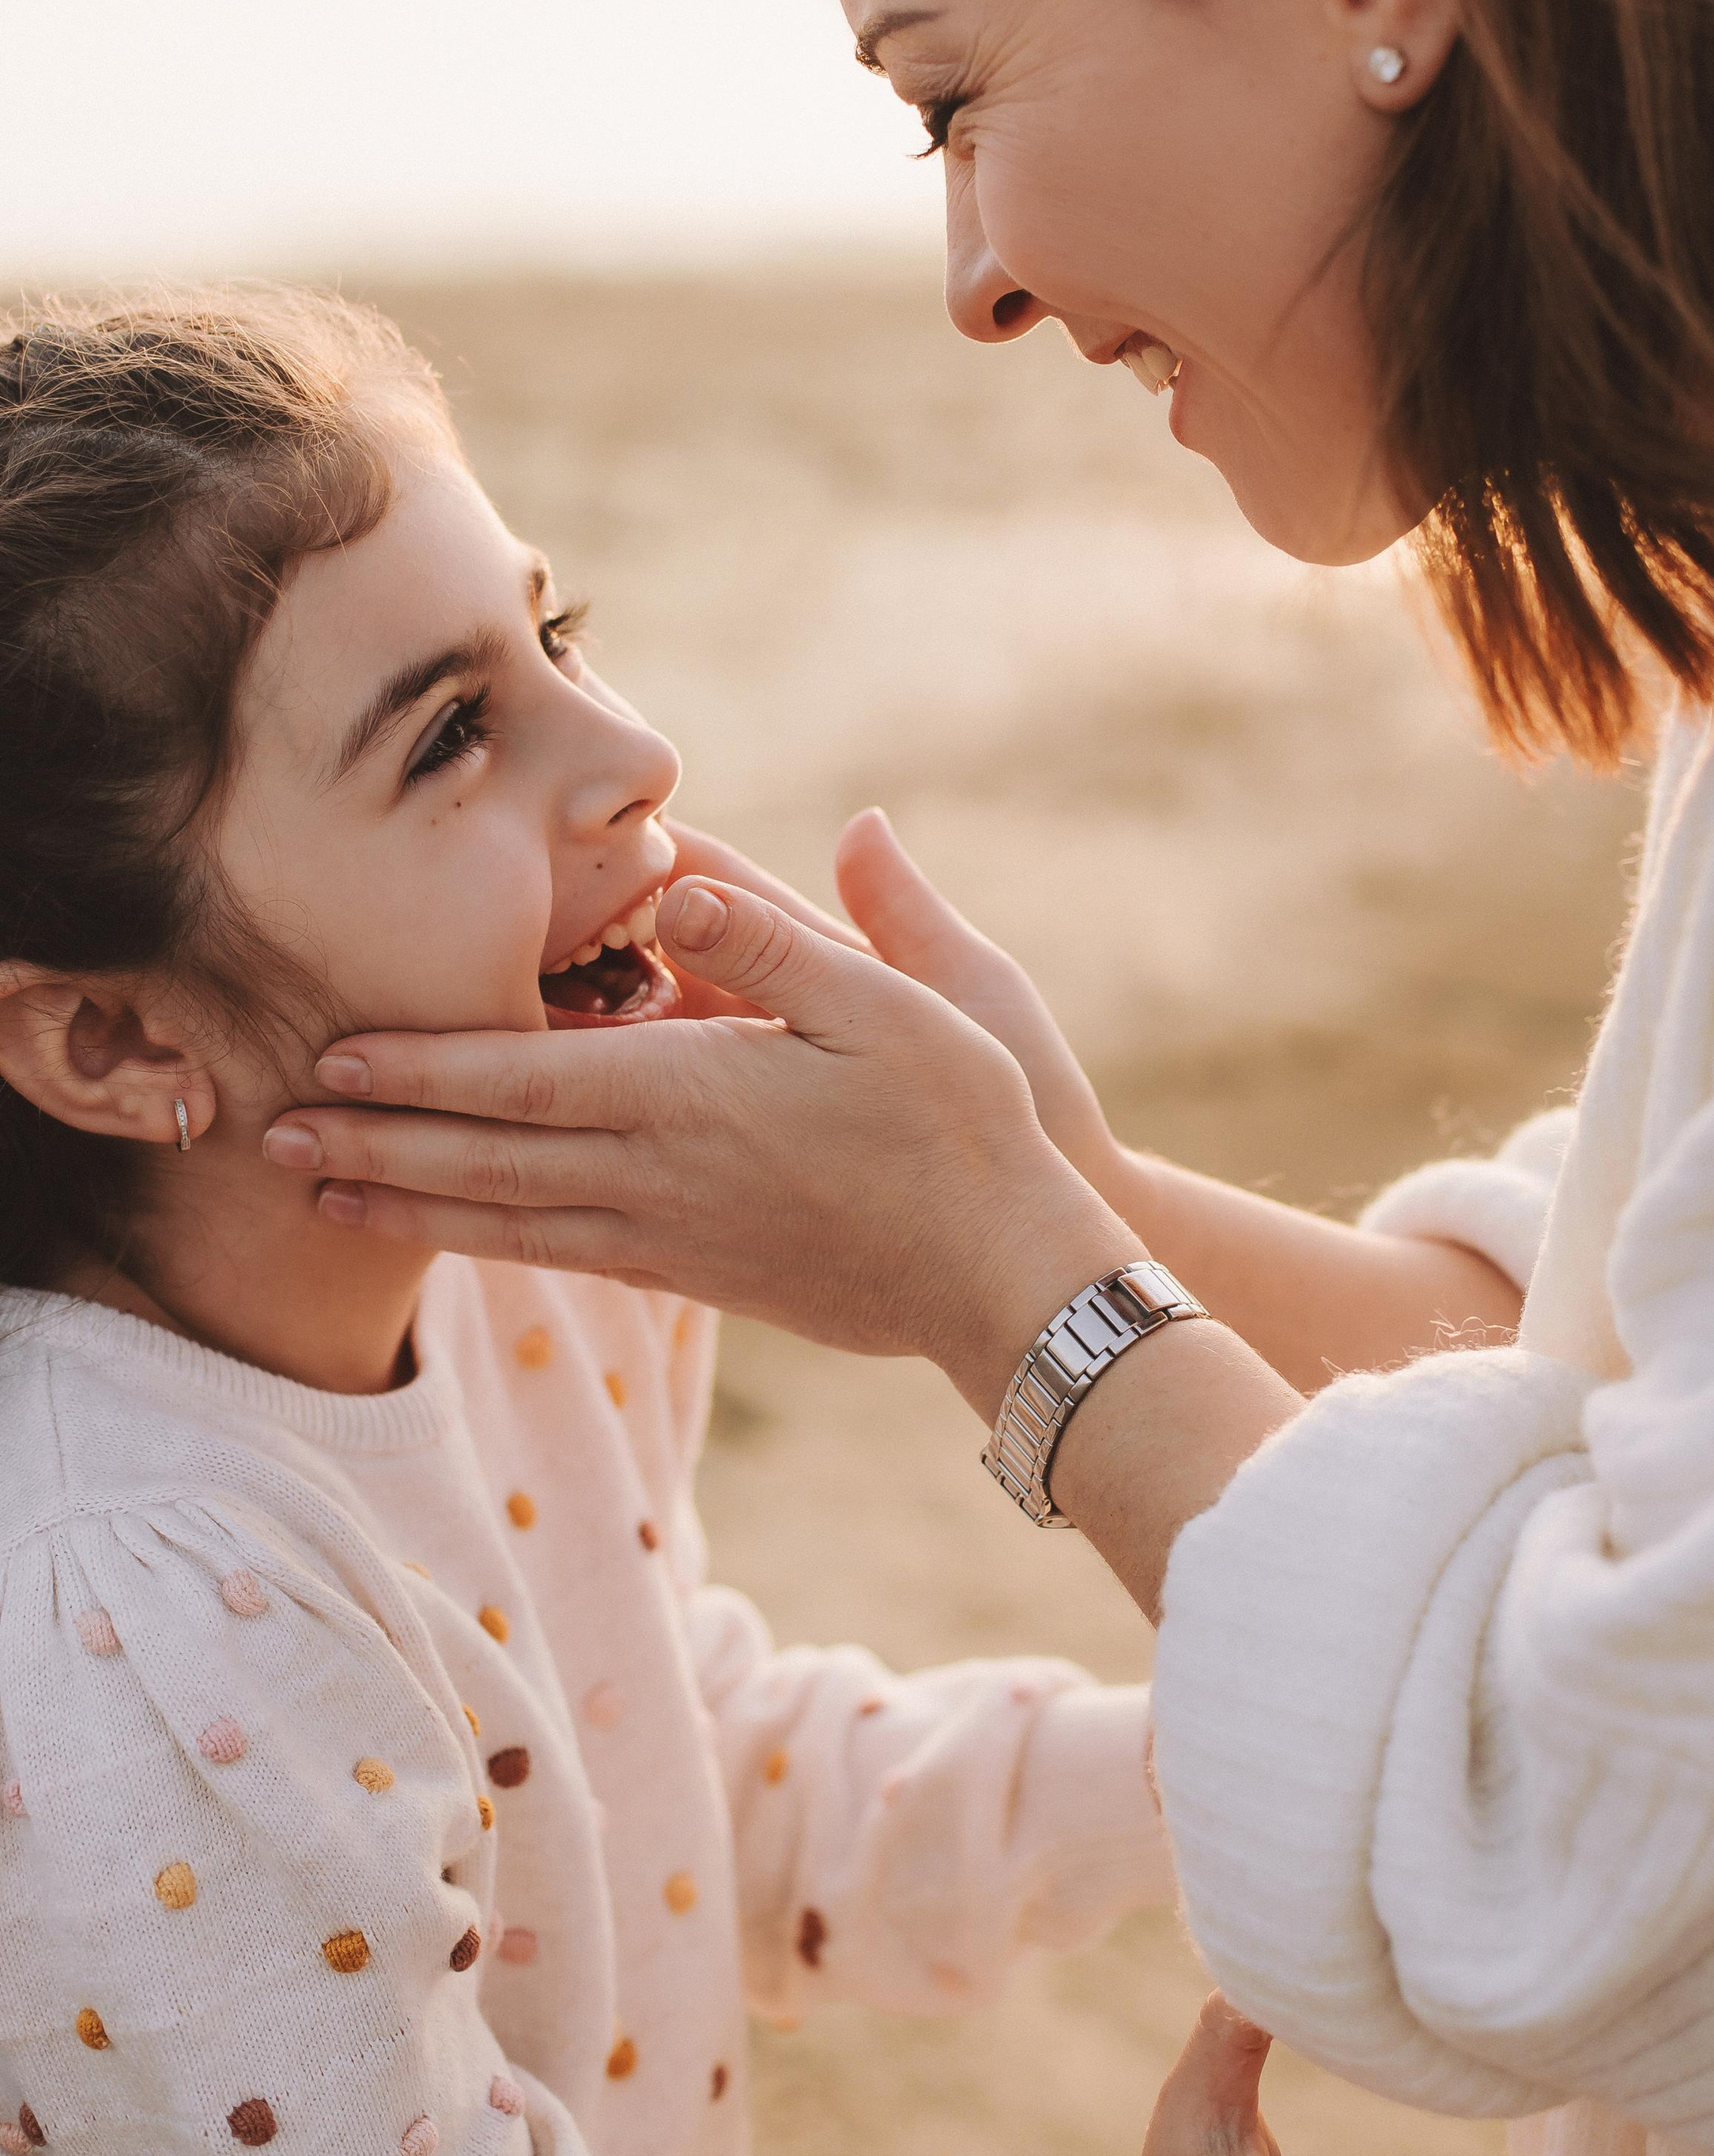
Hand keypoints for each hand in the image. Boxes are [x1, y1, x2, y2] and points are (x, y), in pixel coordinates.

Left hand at [264, 876, 1137, 1411]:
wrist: (1003, 1274)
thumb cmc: (959, 1121)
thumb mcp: (888, 1001)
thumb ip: (769, 939)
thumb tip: (667, 880)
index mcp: (690, 1094)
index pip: (520, 1079)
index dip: (417, 1063)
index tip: (328, 1052)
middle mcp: (659, 1175)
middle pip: (485, 1158)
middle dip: (373, 1140)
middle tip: (268, 1132)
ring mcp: (674, 1235)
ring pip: (507, 1220)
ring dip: (407, 1202)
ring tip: (322, 1192)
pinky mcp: (700, 1274)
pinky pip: (562, 1256)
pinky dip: (484, 1243)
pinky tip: (448, 1237)